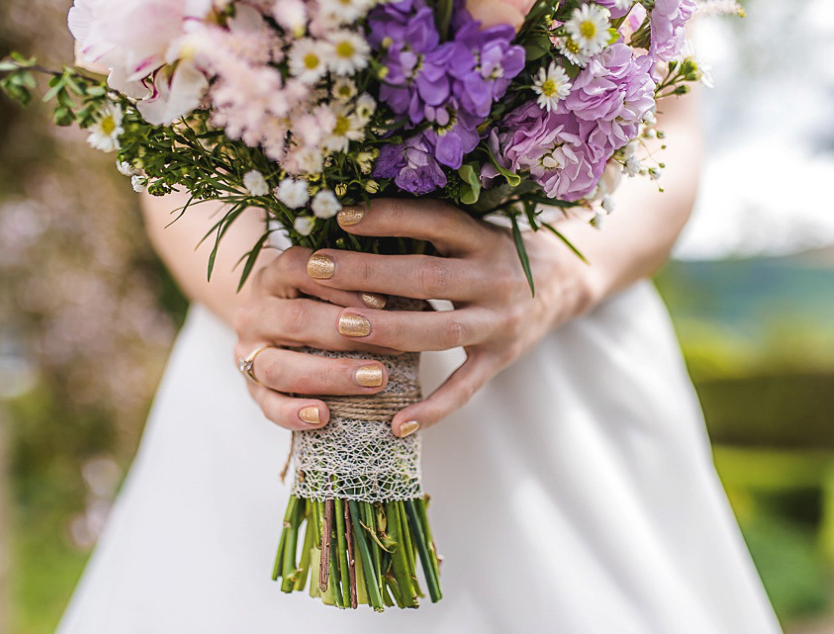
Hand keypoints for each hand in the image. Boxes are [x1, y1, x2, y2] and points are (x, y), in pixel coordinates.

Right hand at [232, 247, 401, 431]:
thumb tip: (416, 297)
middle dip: (346, 335)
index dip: (342, 285)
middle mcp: (256, 311)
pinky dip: (292, 413)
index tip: (383, 301)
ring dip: (330, 375)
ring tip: (374, 381)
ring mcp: (248, 350)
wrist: (270, 321)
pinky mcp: (251, 387)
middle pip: (295, 320)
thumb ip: (359, 280)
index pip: (301, 270)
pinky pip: (266, 404)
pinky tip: (323, 416)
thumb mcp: (331, 279)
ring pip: (279, 366)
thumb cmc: (317, 299)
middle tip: (394, 348)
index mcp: (276, 274)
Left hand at [306, 198, 595, 434]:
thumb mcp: (474, 229)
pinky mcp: (500, 359)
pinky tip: (395, 424)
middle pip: (426, 277)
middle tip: (318, 268)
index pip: (435, 222)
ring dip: (389, 330)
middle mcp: (495, 279)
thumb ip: (429, 227)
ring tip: (341, 328)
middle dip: (368, 273)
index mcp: (484, 239)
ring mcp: (500, 323)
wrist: (565, 284)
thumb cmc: (498, 251)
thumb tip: (356, 216)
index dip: (390, 218)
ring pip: (440, 331)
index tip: (343, 218)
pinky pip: (464, 389)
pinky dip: (432, 409)